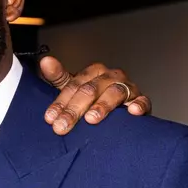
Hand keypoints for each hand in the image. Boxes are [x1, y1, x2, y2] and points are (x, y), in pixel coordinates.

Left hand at [37, 55, 151, 133]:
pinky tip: (132, 112)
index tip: (50, 118)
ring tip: (91, 119)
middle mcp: (111, 76)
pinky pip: (142, 101)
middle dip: (74, 109)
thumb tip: (45, 61)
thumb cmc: (94, 98)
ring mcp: (127, 87)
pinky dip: (139, 105)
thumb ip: (59, 76)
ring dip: (102, 106)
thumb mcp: (74, 87)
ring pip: (114, 93)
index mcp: (94, 72)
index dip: (61, 102)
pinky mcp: (141, 100)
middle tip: (62, 126)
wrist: (120, 109)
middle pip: (91, 90)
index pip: (74, 85)